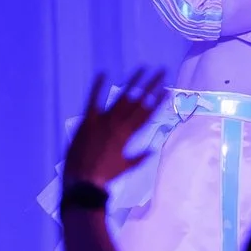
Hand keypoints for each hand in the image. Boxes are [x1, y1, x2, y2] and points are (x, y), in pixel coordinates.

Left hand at [65, 69, 164, 189]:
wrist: (83, 181)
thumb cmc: (104, 176)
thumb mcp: (125, 167)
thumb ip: (139, 158)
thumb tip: (152, 150)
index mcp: (128, 135)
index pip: (147, 114)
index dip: (157, 101)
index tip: (166, 90)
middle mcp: (119, 125)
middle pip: (138, 101)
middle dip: (150, 85)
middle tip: (161, 72)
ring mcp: (103, 121)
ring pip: (121, 97)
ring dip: (132, 82)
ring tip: (142, 68)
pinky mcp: (88, 120)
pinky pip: (93, 100)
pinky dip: (97, 87)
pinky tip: (102, 73)